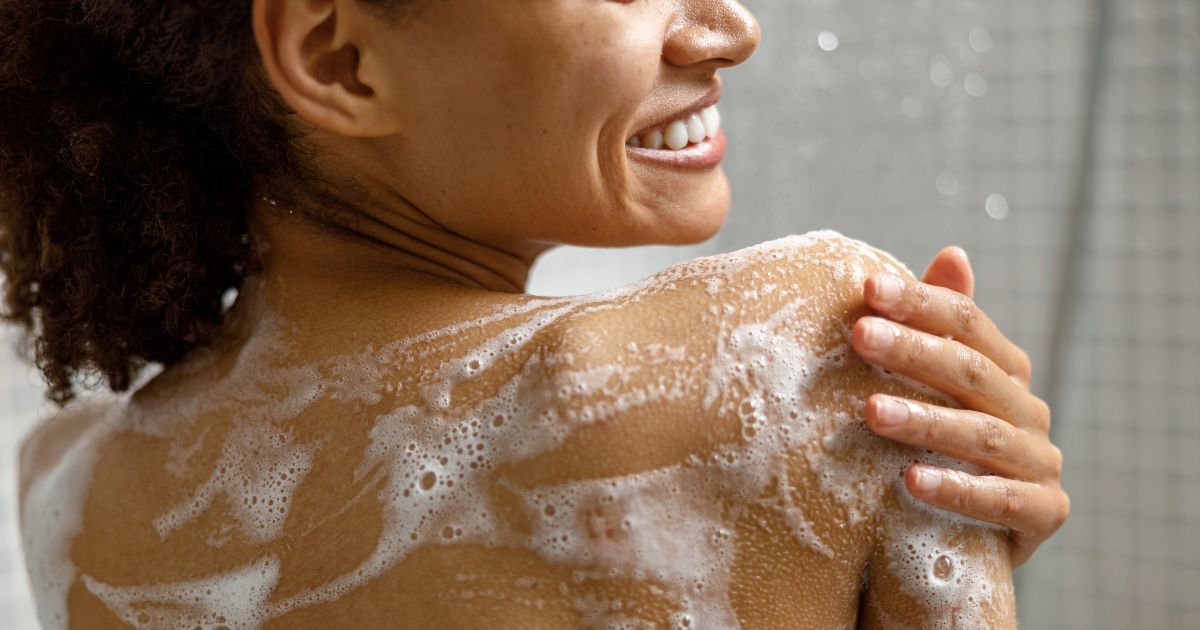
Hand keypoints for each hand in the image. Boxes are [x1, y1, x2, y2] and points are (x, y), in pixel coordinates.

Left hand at [851, 246, 1068, 567]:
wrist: (964, 539)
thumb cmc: (940, 450)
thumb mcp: (935, 389)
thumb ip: (940, 328)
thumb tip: (953, 253)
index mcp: (1004, 371)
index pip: (967, 323)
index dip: (920, 302)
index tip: (867, 288)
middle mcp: (1029, 411)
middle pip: (971, 371)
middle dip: (913, 350)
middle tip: (859, 334)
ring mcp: (1041, 463)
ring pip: (981, 434)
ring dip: (925, 420)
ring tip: (872, 411)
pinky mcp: (1045, 514)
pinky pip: (1002, 500)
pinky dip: (957, 489)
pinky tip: (909, 481)